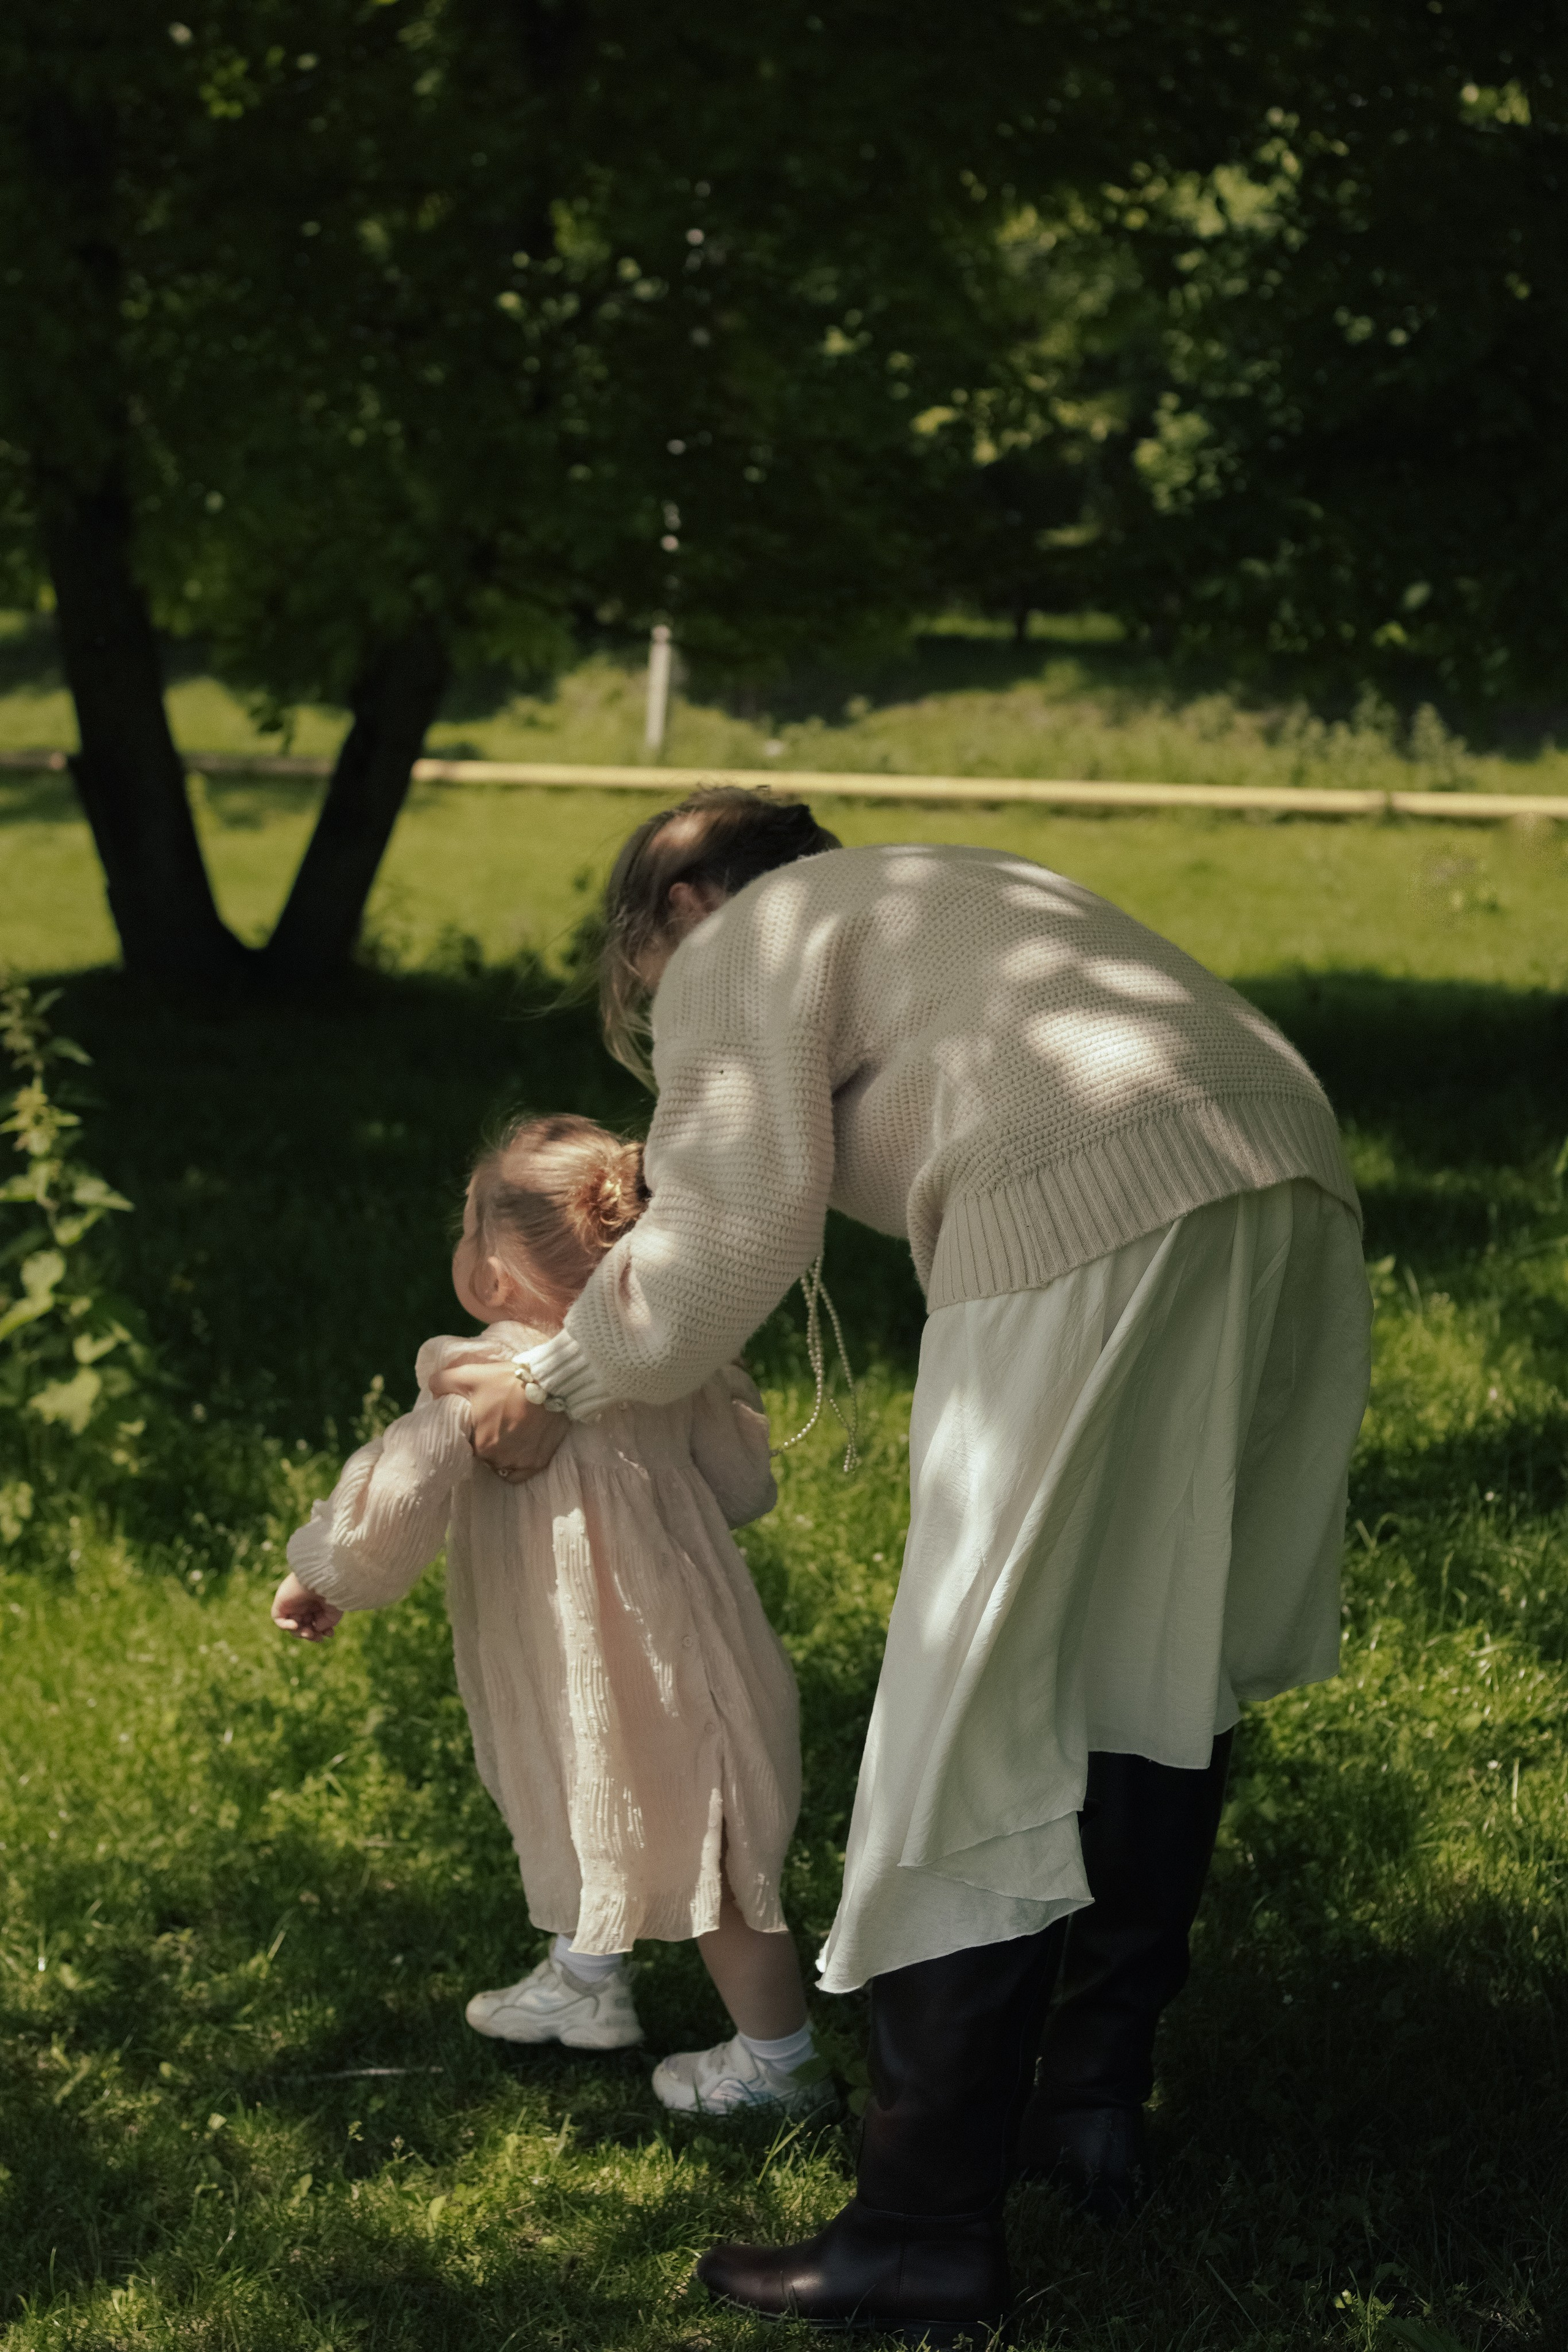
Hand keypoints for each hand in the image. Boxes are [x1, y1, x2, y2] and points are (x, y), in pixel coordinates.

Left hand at [272, 1570, 343, 1641]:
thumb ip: (326, 1623)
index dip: (322, 1630)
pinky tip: (296, 1625)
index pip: (316, 1621)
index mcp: (317, 1602)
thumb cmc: (332, 1591)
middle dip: (311, 1634)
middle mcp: (304, 1602)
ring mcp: (292, 1603)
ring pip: (292, 1625)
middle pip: (304, 1625)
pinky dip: (286, 1626)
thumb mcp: (334, 1611)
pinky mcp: (281, 1602)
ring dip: (300, 1633)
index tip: (330, 1634)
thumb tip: (316, 1629)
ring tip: (308, 1632)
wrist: (322, 1577)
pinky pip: (278, 1620)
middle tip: (318, 1638)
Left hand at [428, 1358, 570, 1479]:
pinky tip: (520, 1447)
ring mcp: (520, 1463)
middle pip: (486, 1456)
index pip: (468, 1446)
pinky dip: (518, 1464)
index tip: (480, 1421)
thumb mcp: (468, 1375)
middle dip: (488, 1442)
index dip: (473, 1433)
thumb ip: (441, 1382)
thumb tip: (431, 1394)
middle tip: (496, 1423)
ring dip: (503, 1453)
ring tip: (510, 1432)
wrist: (550, 1383)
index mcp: (479, 1444)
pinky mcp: (538, 1463)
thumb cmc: (507, 1381)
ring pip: (502, 1465)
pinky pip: (520, 1473)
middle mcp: (498, 1459)